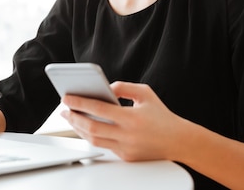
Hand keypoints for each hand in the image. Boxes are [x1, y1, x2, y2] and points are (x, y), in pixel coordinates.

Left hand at [61, 81, 180, 161]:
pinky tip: (85, 128)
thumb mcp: (145, 93)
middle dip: (73, 118)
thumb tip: (104, 87)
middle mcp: (127, 135)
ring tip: (71, 118)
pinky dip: (92, 136)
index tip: (67, 98)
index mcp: (131, 118)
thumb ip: (123, 87)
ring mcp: (125, 148)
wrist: (180, 141)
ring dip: (79, 129)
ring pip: (94, 140)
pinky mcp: (126, 157)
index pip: (99, 109)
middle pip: (91, 127)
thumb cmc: (162, 115)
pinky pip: (104, 146)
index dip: (80, 103)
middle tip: (64, 109)